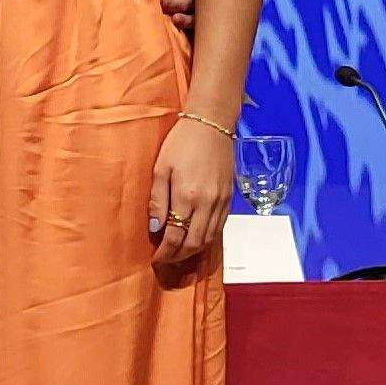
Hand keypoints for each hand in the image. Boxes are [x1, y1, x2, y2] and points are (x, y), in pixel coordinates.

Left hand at [149, 118, 234, 267]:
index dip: (165, 252)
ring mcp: (221, 201)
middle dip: (179, 256)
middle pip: (194, 243)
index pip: (175, 236)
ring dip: (194, 251)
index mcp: (187, 196)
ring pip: (210, 238)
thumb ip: (157, 200)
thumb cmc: (181, 142)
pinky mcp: (230, 197)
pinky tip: (198, 239)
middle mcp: (207, 203)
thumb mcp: (161, 168)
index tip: (156, 259)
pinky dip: (208, 239)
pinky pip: (220, 227)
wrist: (212, 124)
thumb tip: (155, 228)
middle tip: (166, 260)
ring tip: (180, 254)